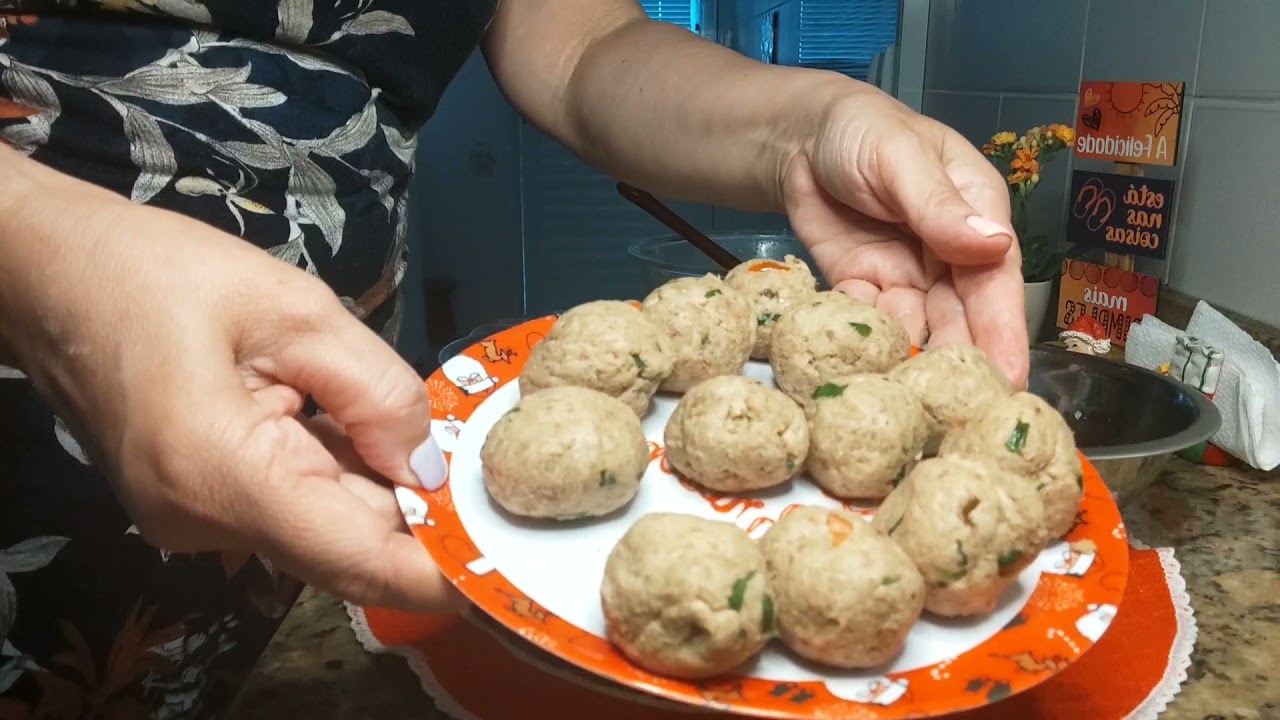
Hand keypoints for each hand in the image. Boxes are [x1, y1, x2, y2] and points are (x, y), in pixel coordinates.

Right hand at [0, 171, 456, 613]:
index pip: (358, 559)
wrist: (51, 275)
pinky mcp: (198, 505)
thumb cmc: (158, 273)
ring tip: (402, 419)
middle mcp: (205, 523)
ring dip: (377, 487)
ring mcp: (195, 523)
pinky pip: (291, 506)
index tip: (505, 562)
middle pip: (347, 546)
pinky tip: (350, 424)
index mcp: (222, 475)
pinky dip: (336, 476)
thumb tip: (432, 465)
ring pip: (322, 527)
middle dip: (420, 513)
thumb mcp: (293, 309)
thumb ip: (376, 391)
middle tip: (480, 464)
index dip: (440, 571)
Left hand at [782, 88, 1028, 386]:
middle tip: (964, 417)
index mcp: (974, 215)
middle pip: (962, 318)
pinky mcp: (861, 288)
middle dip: (964, 366)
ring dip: (914, 364)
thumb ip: (939, 204)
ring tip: (912, 408)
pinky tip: (863, 374)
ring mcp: (904, 275)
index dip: (1004, 331)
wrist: (795, 135)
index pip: (996, 280)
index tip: (1012, 379)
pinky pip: (868, 325)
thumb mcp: (900, 157)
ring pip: (917, 330)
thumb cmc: (862, 129)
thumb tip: (992, 245)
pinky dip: (867, 348)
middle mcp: (947, 253)